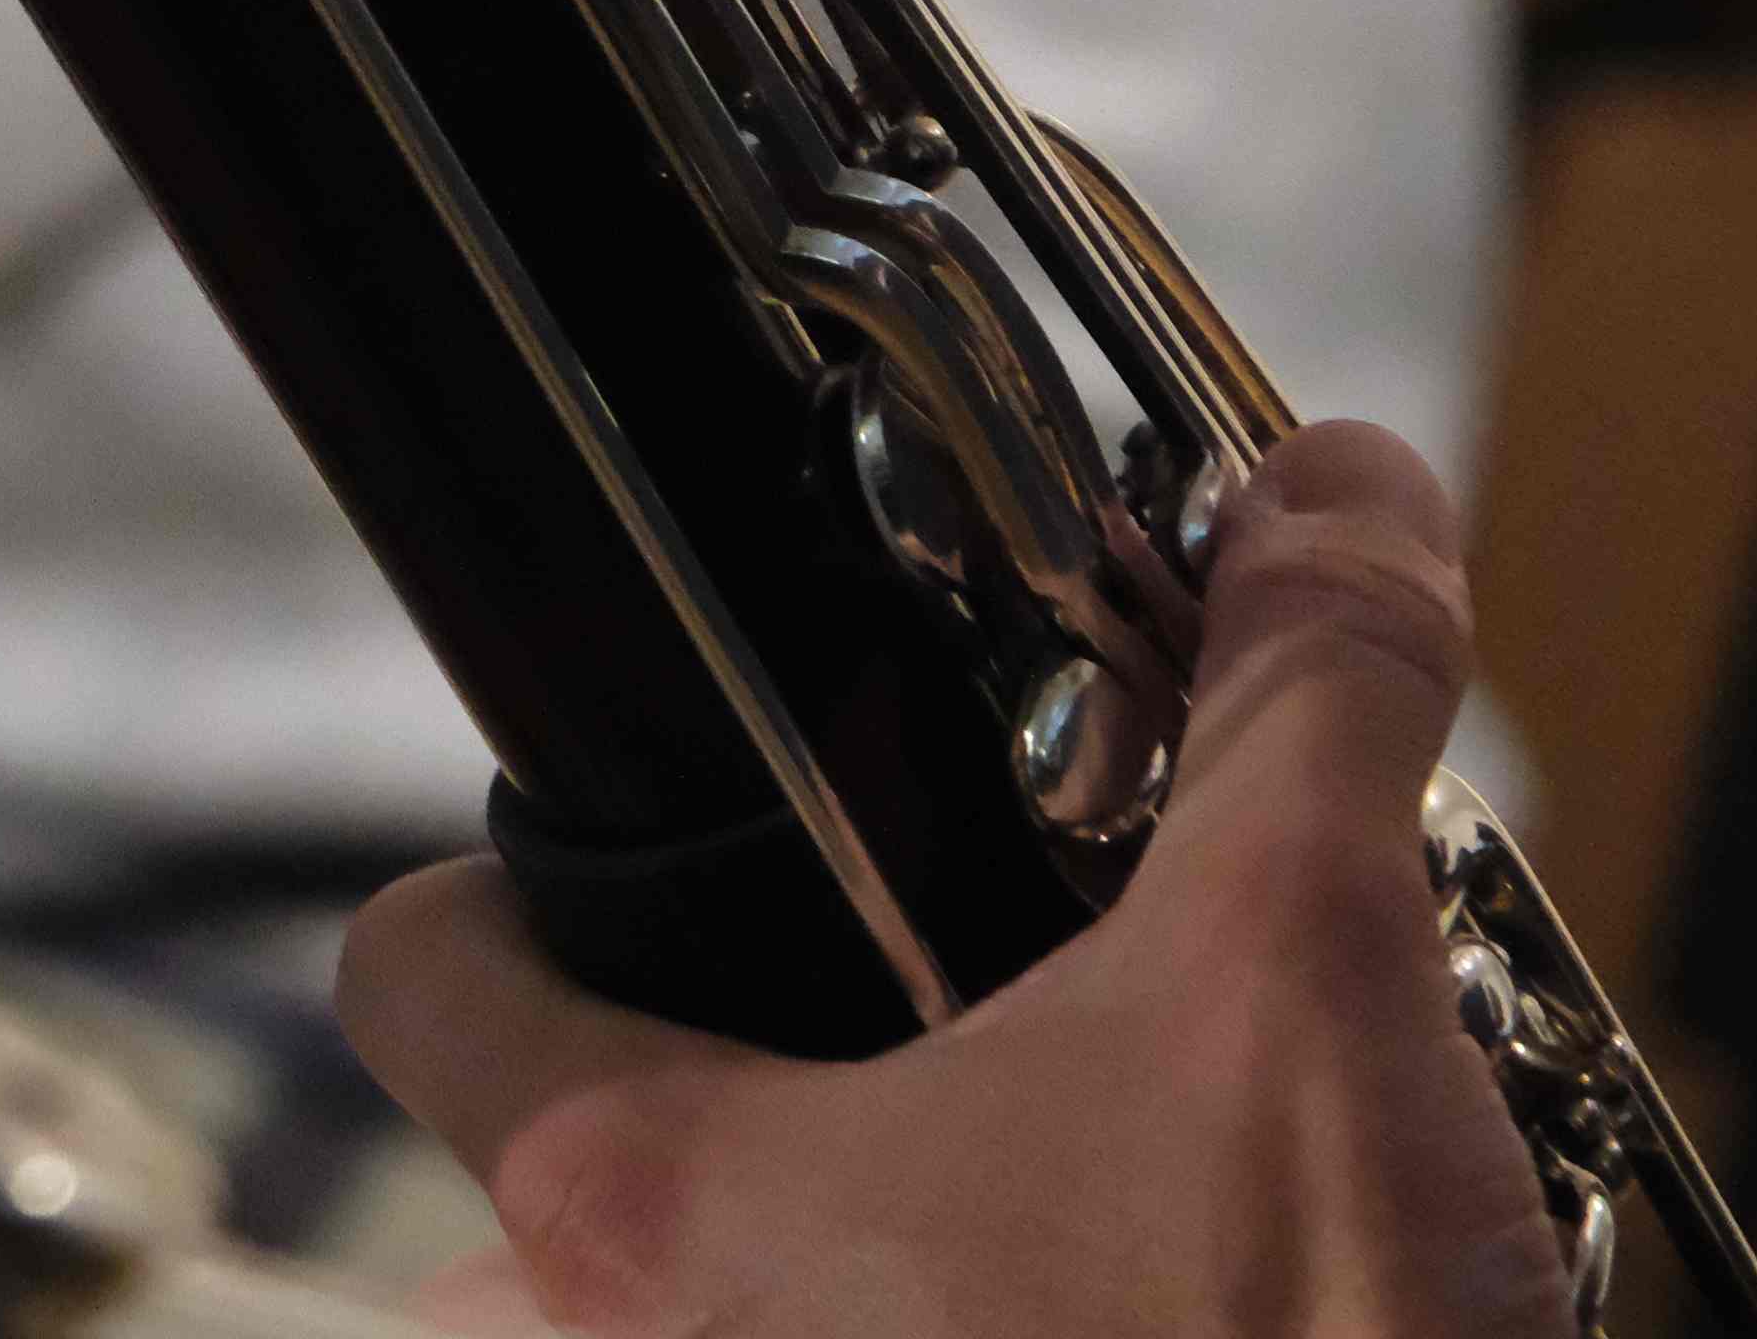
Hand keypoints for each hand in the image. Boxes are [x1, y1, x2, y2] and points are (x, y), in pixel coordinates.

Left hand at [329, 423, 1578, 1338]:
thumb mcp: (1310, 978)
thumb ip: (1301, 707)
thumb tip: (1339, 499)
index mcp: (648, 1212)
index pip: (417, 988)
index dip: (473, 904)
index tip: (554, 880)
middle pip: (507, 1238)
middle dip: (646, 1184)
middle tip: (838, 1115)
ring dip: (773, 1313)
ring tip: (981, 1269)